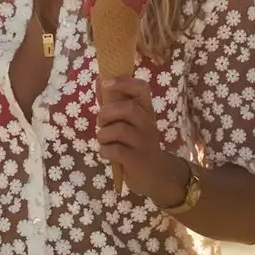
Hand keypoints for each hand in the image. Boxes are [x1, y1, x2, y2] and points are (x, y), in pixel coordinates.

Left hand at [95, 77, 185, 203]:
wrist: (155, 174)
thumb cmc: (135, 142)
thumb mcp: (129, 121)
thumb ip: (113, 102)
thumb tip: (99, 80)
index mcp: (146, 110)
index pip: (142, 88)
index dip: (123, 82)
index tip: (105, 82)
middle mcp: (148, 124)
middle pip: (128, 109)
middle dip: (106, 113)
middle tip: (101, 122)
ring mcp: (145, 142)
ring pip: (118, 130)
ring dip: (103, 135)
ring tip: (104, 141)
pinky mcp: (137, 160)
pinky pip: (114, 150)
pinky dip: (104, 150)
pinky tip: (106, 153)